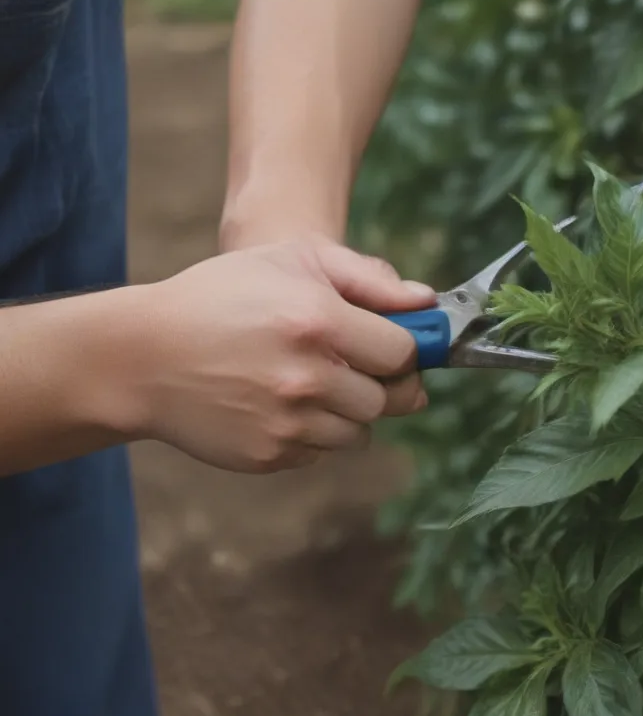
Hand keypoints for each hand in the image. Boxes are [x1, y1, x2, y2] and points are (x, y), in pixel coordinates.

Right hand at [133, 238, 435, 472]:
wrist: (142, 355)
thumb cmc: (223, 296)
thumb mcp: (293, 260)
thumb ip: (368, 278)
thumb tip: (427, 302)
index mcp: (318, 320)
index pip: (403, 353)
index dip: (404, 349)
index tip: (389, 345)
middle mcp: (306, 375)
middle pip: (388, 399)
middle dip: (379, 383)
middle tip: (353, 366)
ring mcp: (287, 421)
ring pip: (360, 432)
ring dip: (349, 412)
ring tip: (311, 383)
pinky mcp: (269, 455)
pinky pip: (321, 453)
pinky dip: (314, 433)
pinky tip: (282, 405)